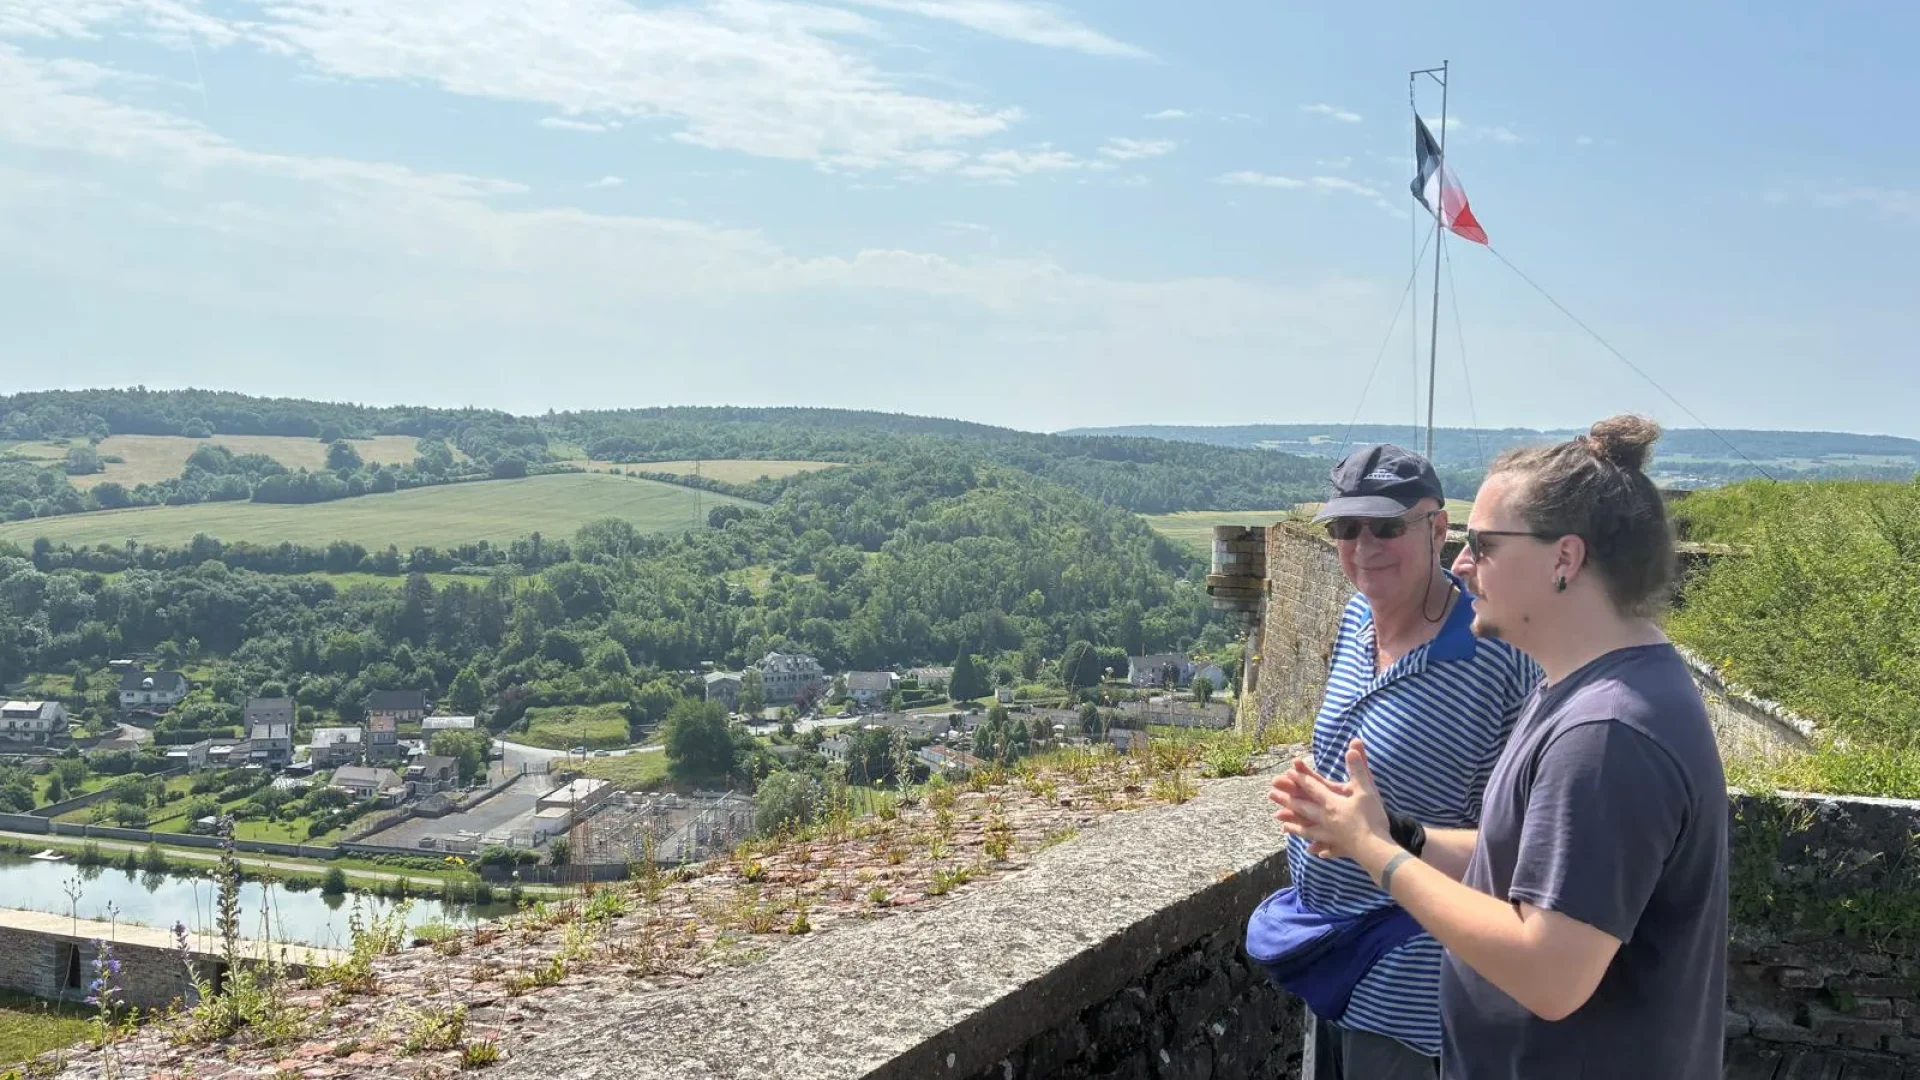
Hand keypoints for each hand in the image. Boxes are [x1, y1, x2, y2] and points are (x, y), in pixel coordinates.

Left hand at [1266, 738, 1391, 860]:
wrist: (1375, 848)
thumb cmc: (1371, 818)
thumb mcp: (1366, 789)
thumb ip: (1358, 769)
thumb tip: (1352, 748)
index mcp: (1331, 803)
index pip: (1312, 788)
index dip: (1300, 779)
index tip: (1286, 773)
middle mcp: (1325, 819)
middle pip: (1302, 808)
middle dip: (1287, 800)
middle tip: (1271, 795)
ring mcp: (1330, 836)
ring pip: (1308, 830)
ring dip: (1295, 826)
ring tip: (1283, 826)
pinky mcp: (1339, 848)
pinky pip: (1326, 847)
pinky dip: (1318, 848)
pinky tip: (1314, 851)